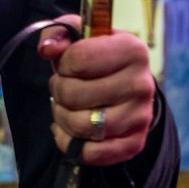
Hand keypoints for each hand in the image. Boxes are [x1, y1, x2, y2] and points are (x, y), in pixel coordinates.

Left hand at [38, 15, 157, 167]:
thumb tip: (47, 49)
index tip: (69, 64)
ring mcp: (140, 117)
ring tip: (67, 106)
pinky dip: (70, 143)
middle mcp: (141, 84)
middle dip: (59, 91)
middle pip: (74, 94)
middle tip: (64, 86)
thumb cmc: (97, 58)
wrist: (126, 86)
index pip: (78, 59)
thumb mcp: (79, 35)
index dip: (63, 63)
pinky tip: (70, 130)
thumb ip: (58, 34)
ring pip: (80, 125)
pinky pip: (90, 153)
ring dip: (62, 116)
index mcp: (133, 50)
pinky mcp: (134, 144)